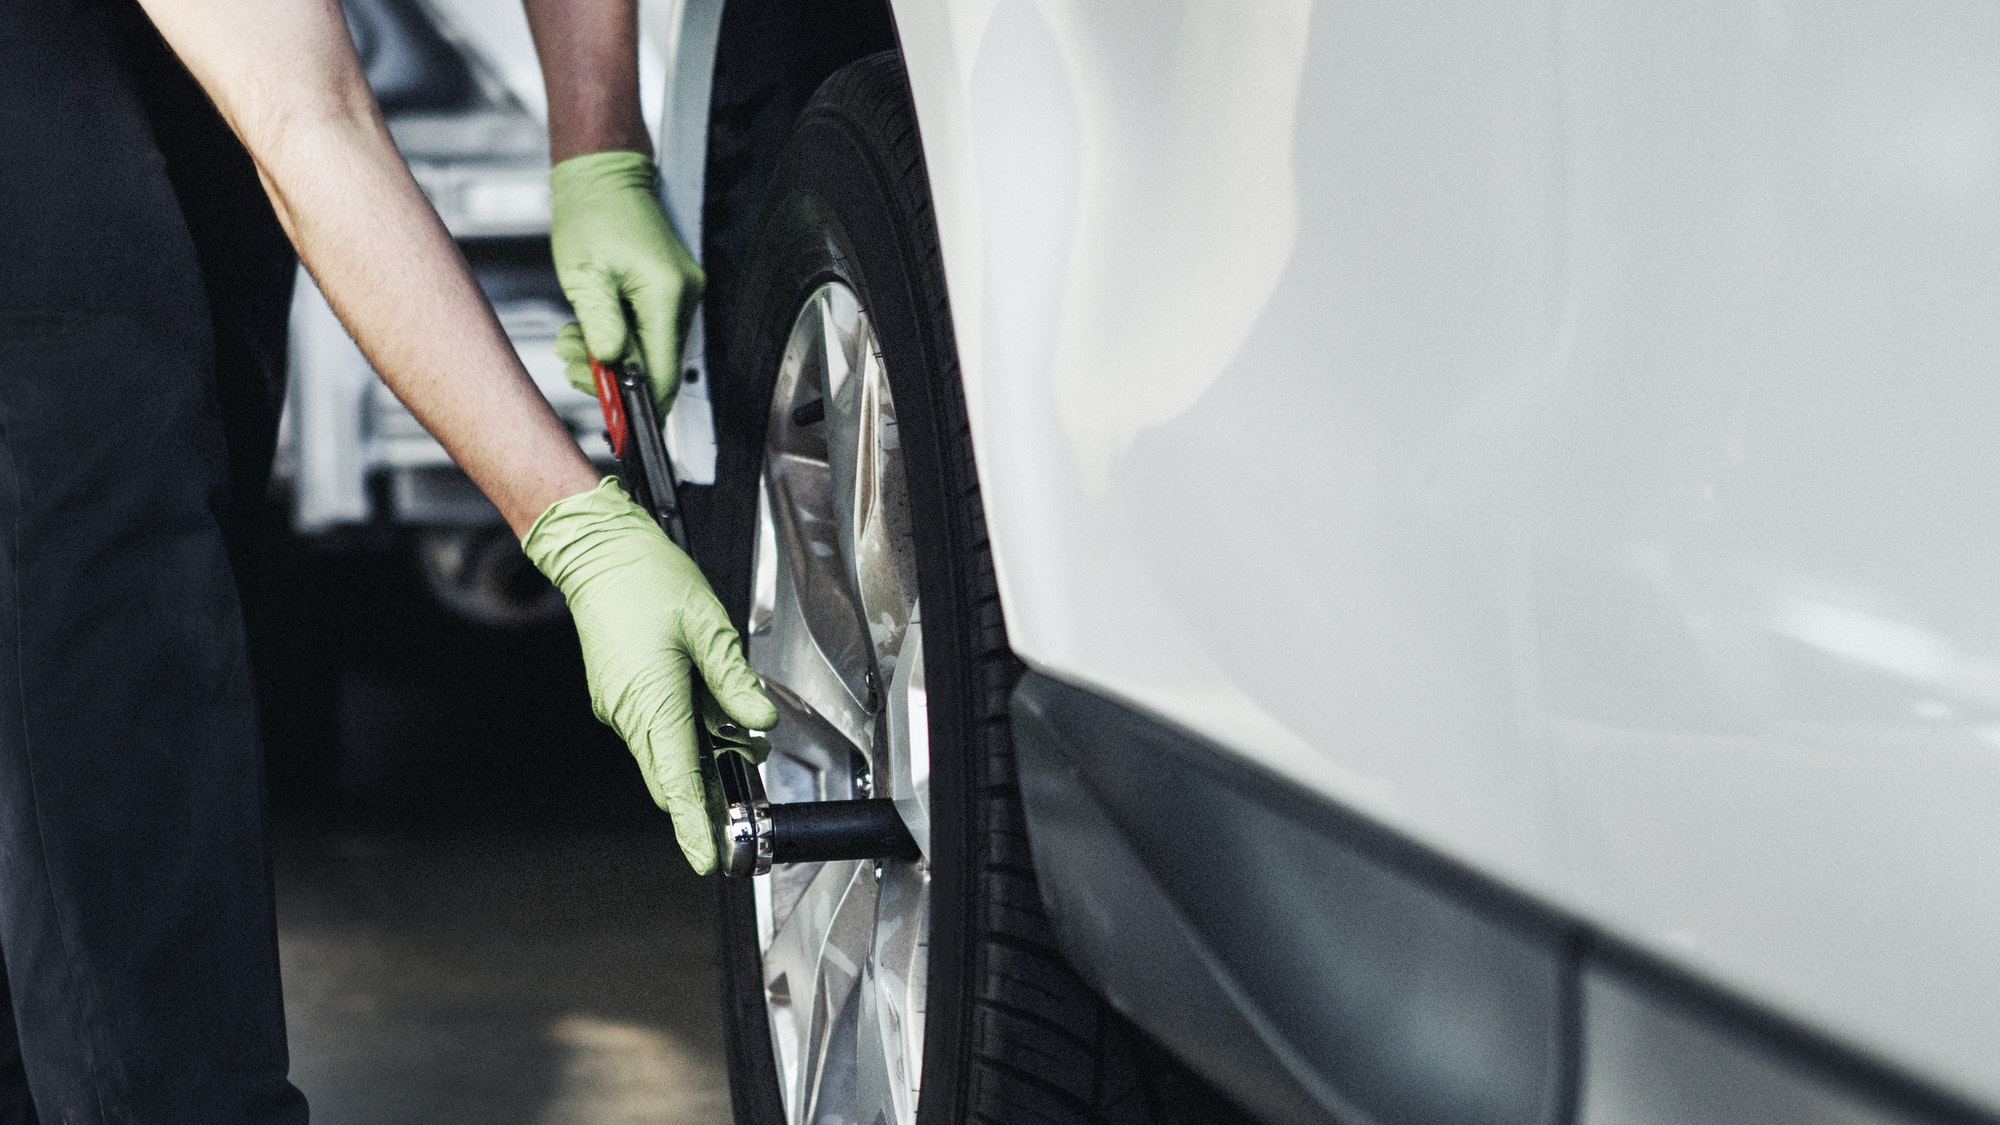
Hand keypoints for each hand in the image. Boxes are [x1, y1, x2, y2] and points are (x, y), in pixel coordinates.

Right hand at [523, 479, 776, 872]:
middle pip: (672, 775)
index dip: (694, 823)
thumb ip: (734, 680)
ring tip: (740, 733)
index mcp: (652, 698)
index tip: (707, 857)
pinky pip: (657, 728)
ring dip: (702, 755)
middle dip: (710, 788)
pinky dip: (687, 731)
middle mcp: (630, 711)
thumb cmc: (645, 577)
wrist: (597, 550)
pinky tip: (713, 710)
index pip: (676, 779)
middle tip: (748, 779)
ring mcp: (621, 704)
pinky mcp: (622, 693)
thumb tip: (758, 722)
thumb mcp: (708, 624)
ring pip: (666, 752)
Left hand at [549, 150, 702, 410]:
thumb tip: (614, 367)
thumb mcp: (584, 276)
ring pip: (652, 349)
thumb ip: (602, 326)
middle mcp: (684, 294)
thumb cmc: (591, 213)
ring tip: (574, 340)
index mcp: (667, 292)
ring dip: (612, 355)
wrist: (603, 175)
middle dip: (615, 374)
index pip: (664, 369)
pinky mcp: (672, 290)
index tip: (622, 422)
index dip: (643, 403)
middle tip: (576, 365)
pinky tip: (592, 327)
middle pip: (659, 364)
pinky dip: (621, 337)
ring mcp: (682, 292)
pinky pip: (651, 329)